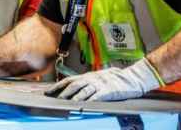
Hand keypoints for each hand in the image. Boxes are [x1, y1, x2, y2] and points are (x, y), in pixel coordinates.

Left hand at [45, 57, 162, 100]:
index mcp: (88, 76)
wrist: (132, 78)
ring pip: (83, 90)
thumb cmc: (115, 78)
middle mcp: (92, 79)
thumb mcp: (98, 78)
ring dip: (74, 96)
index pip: (69, 80)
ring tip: (66, 102)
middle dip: (63, 91)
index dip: (57, 86)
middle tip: (54, 97)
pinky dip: (89, 100)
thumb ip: (87, 82)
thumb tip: (74, 88)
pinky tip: (83, 104)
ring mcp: (100, 84)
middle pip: (74, 84)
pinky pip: (96, 96)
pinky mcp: (108, 91)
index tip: (48, 91)